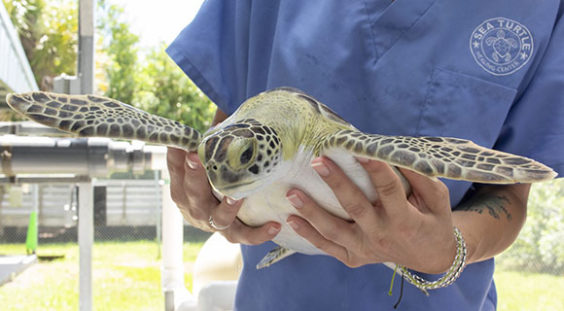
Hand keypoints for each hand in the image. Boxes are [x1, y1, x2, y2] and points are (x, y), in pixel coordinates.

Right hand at [167, 147, 280, 243]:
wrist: (219, 218)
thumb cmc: (212, 180)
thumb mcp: (210, 159)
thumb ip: (216, 136)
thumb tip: (224, 106)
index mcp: (183, 187)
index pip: (175, 170)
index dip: (175, 158)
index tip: (179, 142)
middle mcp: (193, 207)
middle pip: (191, 195)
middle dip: (193, 176)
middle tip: (196, 157)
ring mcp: (211, 223)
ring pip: (217, 219)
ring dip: (226, 209)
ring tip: (237, 197)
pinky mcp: (231, 234)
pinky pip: (243, 236)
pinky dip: (257, 234)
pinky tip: (274, 225)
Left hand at [286, 157, 457, 273]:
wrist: (431, 257)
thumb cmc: (433, 220)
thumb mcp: (438, 199)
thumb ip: (420, 177)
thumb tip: (394, 151)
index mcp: (405, 220)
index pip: (388, 190)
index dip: (376, 169)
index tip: (360, 149)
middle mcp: (382, 236)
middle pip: (355, 207)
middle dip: (336, 183)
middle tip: (318, 162)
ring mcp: (365, 249)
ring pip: (334, 230)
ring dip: (311, 211)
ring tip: (293, 193)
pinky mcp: (354, 257)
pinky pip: (328, 247)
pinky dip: (309, 234)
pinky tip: (291, 219)